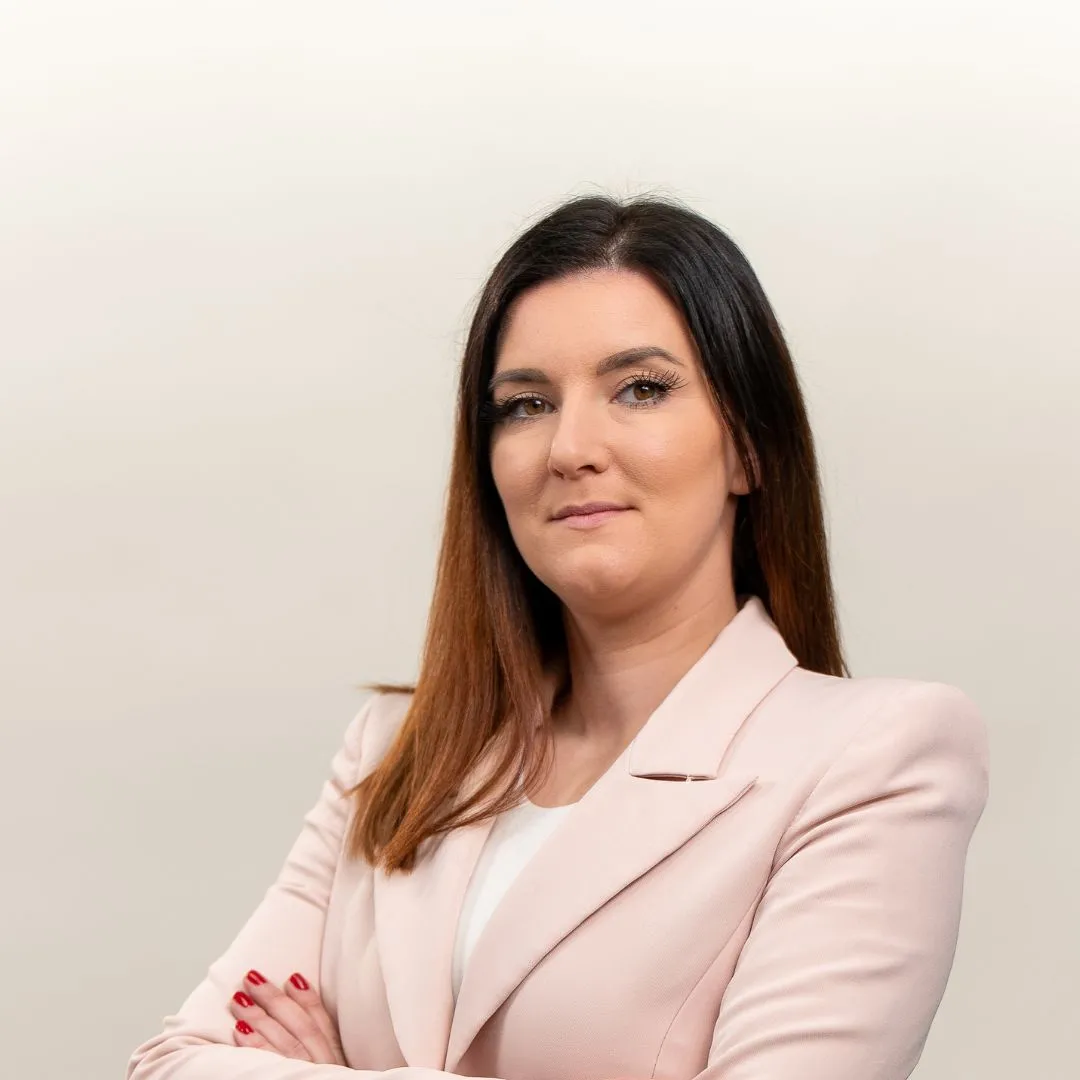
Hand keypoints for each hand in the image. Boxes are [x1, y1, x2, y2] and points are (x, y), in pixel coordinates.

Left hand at [229, 968, 346, 1064]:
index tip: (292, 976)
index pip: (322, 1023)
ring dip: (259, 1017)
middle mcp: (322, 1065)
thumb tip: (298, 1010)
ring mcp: (305, 1074)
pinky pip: (269, 1064)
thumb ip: (320, 1045)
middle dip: (275, 1000)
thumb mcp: (331, 1067)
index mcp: (335, 1058)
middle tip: (252, 977)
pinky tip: (240, 1030)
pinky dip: (255, 1045)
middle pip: (301, 1027)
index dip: (308, 998)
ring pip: (283, 1041)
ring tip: (238, 998)